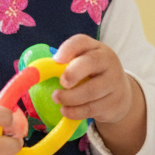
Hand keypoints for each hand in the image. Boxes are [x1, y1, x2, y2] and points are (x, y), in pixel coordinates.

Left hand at [52, 35, 146, 154]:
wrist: (120, 95)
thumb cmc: (92, 76)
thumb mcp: (82, 64)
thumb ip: (64, 64)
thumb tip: (34, 71)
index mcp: (96, 48)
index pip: (82, 42)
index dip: (68, 49)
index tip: (56, 60)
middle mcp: (107, 62)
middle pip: (92, 62)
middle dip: (73, 73)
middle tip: (61, 83)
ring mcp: (113, 82)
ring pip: (91, 90)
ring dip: (70, 97)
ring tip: (57, 99)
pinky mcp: (114, 103)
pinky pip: (92, 108)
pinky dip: (76, 112)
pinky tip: (66, 111)